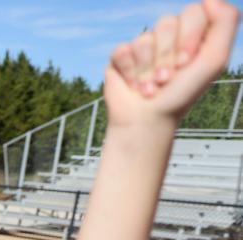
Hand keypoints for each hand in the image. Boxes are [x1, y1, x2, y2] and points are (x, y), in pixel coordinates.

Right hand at [105, 0, 238, 125]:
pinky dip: (131, 73)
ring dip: (148, 69)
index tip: (187, 63)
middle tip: (168, 78)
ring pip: (145, 39)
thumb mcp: (215, 59)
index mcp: (193, 35)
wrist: (149, 120)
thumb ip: (225, 22)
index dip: (189, 37)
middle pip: (167, 22)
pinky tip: (134, 86)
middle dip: (167, 54)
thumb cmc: (183, 94)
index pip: (193, 12)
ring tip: (151, 87)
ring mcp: (144, 46)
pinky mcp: (121, 57)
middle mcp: (169, 37)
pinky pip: (123, 50)